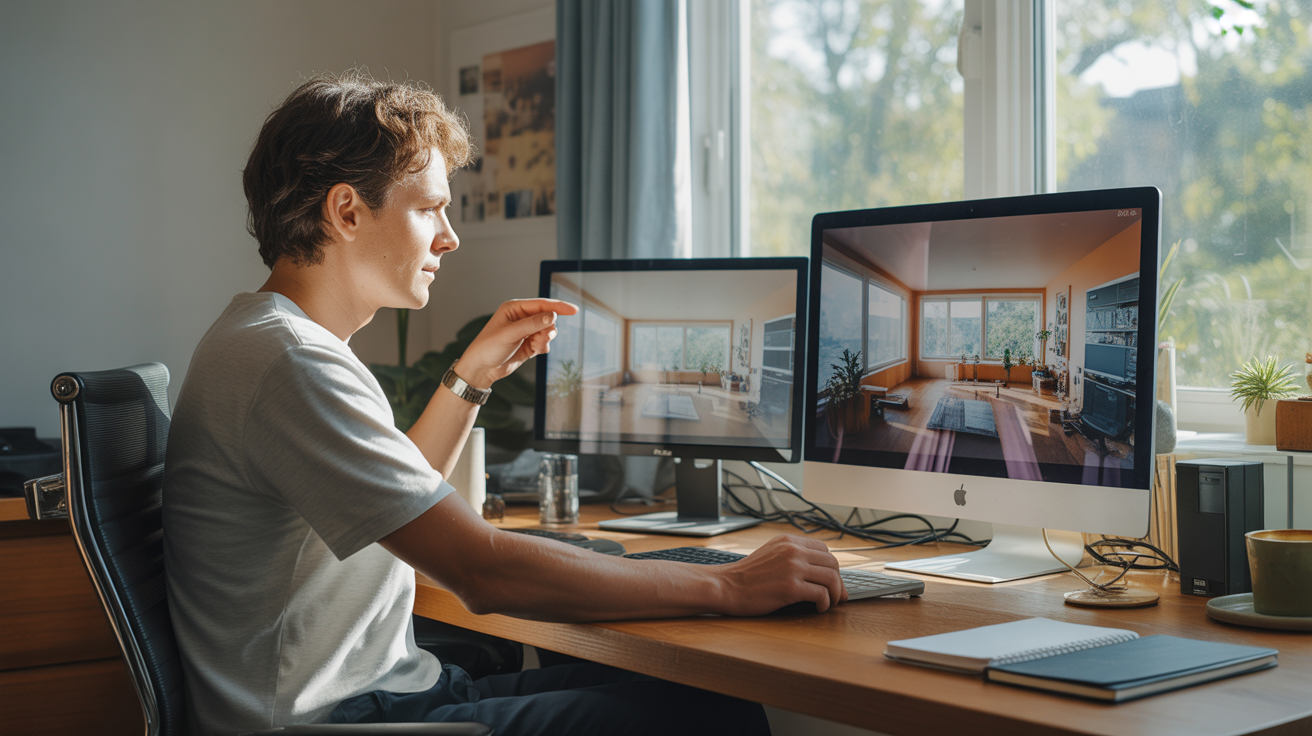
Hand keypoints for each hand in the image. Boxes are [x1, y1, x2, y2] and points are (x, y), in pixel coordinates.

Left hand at [457, 298, 578, 388]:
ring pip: (548, 331)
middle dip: (548, 329)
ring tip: (535, 345)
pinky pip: (544, 342)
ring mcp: (526, 332)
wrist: (481, 369)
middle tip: (541, 338)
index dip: (558, 307)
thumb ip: (532, 324)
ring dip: (545, 339)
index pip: (541, 304)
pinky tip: (535, 351)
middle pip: (548, 318)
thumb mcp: (510, 333)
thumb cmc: (488, 347)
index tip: (574, 310)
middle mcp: (521, 318)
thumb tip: (553, 316)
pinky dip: (543, 346)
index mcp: (514, 308)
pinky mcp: (529, 344)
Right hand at [715, 535, 847, 615]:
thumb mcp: (770, 554)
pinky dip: (825, 603)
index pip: (824, 549)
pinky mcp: (790, 588)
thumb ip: (790, 555)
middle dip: (838, 582)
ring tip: (830, 603)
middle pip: (832, 563)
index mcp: (788, 541)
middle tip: (837, 596)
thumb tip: (817, 569)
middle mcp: (792, 550)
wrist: (725, 586)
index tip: (832, 581)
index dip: (832, 567)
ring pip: (831, 578)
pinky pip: (821, 594)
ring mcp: (792, 568)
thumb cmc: (746, 576)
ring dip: (835, 593)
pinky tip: (818, 608)